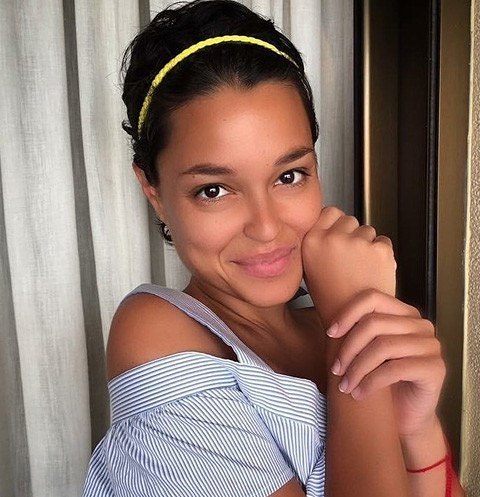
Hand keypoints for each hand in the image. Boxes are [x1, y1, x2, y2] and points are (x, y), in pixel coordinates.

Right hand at [302, 206, 395, 324]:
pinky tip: (373, 271)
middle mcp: (333, 239)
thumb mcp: (309, 269)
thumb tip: (330, 228)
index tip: (338, 235)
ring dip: (367, 244)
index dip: (336, 224)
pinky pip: (383, 242)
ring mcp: (358, 243)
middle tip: (351, 257)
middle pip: (349, 220)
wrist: (353, 323)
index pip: (329, 212)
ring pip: (367, 230)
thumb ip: (317, 245)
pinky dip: (381, 254)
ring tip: (361, 268)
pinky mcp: (380, 251)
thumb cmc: (331, 300)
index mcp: (312, 241)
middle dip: (352, 234)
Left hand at [327, 289, 445, 437]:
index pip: (372, 298)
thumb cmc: (381, 380)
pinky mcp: (436, 369)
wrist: (404, 416)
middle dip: (349, 348)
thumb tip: (330, 325)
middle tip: (335, 369)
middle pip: (374, 323)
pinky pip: (395, 369)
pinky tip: (359, 394)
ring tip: (345, 385)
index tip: (330, 333)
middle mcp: (421, 325)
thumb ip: (356, 332)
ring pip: (383, 346)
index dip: (348, 313)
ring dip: (357, 368)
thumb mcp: (367, 350)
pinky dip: (371, 382)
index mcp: (404, 313)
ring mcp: (431, 345)